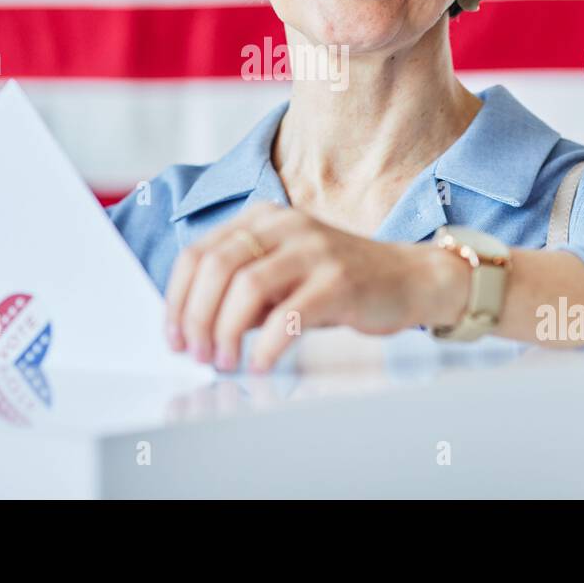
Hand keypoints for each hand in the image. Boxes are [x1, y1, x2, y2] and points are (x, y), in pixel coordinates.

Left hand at [163, 201, 465, 372]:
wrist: (408, 278)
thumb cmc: (337, 282)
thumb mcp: (282, 275)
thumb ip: (241, 290)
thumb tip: (194, 329)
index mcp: (263, 218)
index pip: (199, 252)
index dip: (177, 299)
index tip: (174, 338)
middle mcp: (285, 225)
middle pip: (216, 266)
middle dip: (196, 317)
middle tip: (198, 355)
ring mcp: (313, 249)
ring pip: (246, 286)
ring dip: (225, 331)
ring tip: (225, 361)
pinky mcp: (339, 280)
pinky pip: (289, 314)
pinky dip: (266, 345)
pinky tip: (260, 364)